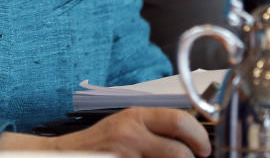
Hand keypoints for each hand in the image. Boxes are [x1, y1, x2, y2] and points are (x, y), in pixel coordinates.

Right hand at [0, 107, 210, 157]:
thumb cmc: (101, 142)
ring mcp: (126, 155)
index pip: (179, 120)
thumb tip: (192, 134)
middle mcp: (131, 134)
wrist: (65, 155)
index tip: (204, 148)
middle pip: (179, 151)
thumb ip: (156, 126)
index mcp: (137, 116)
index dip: (199, 137)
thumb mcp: (129, 124)